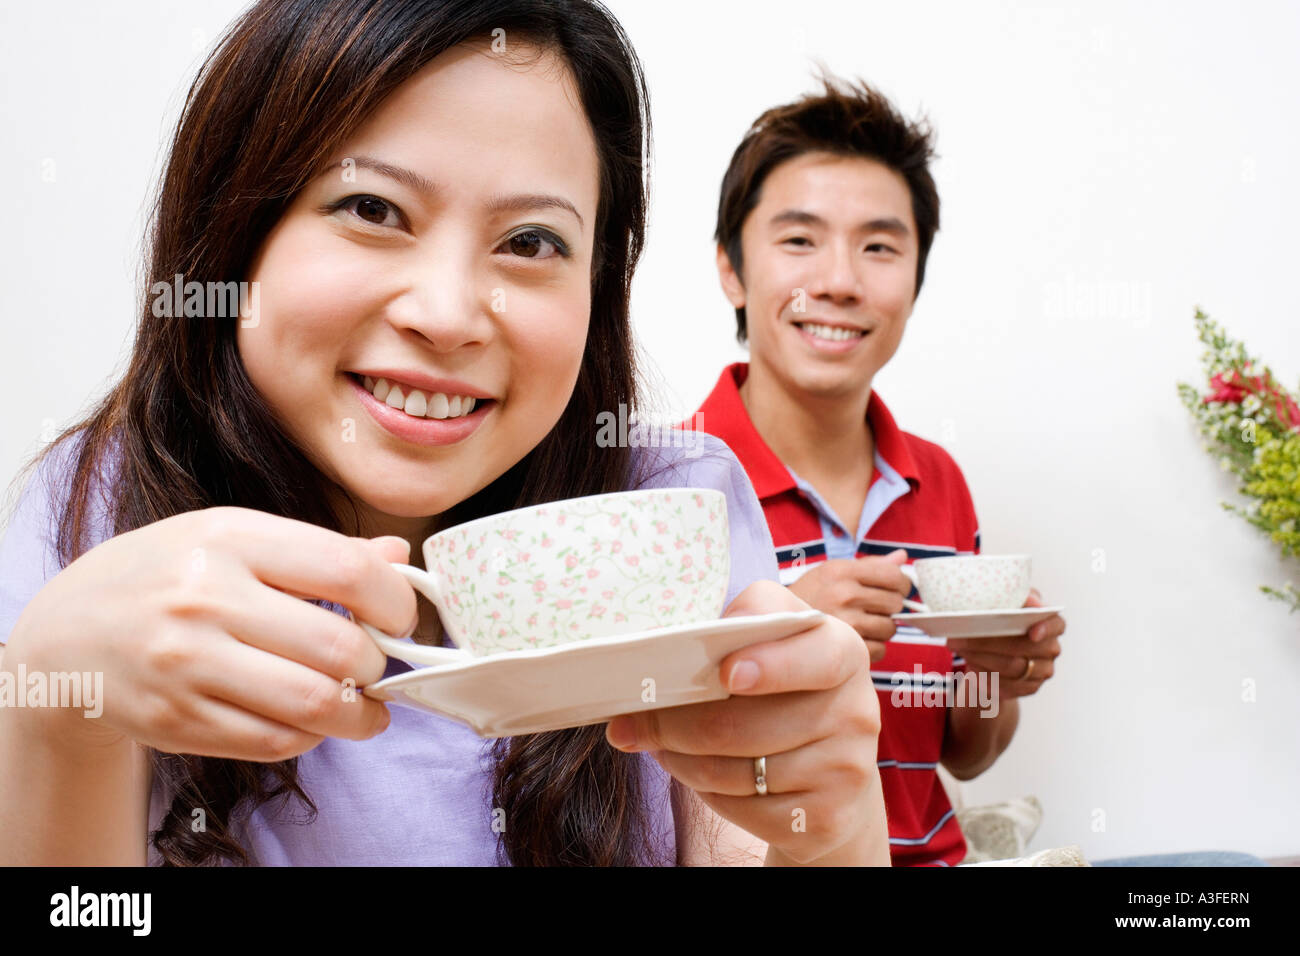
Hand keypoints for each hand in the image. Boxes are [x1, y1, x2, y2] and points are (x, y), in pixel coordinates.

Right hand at [4, 506, 416, 759]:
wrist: (69, 634)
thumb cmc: (170, 576)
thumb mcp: (234, 538)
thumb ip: (319, 549)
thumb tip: (398, 553)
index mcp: (230, 539)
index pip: (345, 569)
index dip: (395, 599)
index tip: (400, 614)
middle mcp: (206, 598)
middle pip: (338, 646)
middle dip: (379, 662)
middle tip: (378, 662)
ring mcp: (188, 664)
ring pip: (313, 704)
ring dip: (359, 712)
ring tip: (365, 703)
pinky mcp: (178, 720)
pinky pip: (275, 740)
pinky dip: (310, 735)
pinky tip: (312, 719)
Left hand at [605, 580, 886, 864]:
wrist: (835, 777)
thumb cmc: (786, 694)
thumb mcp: (777, 646)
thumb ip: (739, 630)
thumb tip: (663, 657)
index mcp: (842, 651)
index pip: (812, 655)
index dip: (769, 665)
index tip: (726, 673)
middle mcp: (855, 710)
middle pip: (742, 723)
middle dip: (672, 723)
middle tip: (631, 722)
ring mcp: (845, 769)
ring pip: (732, 769)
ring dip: (679, 758)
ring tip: (659, 745)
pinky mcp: (825, 818)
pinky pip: (742, 808)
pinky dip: (705, 792)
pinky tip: (697, 774)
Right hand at [786, 550, 910, 662]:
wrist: (773, 625)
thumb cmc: (809, 597)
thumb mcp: (832, 572)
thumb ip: (869, 565)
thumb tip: (903, 557)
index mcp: (841, 571)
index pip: (893, 576)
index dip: (901, 584)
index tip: (895, 589)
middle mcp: (843, 595)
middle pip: (895, 603)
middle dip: (890, 607)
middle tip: (873, 608)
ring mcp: (845, 623)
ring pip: (890, 628)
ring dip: (882, 628)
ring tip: (862, 624)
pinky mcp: (846, 649)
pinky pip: (880, 649)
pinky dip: (874, 647)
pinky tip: (857, 640)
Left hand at [946, 589, 1064, 698]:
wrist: (998, 649)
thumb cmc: (1005, 618)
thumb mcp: (1010, 602)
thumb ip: (1016, 597)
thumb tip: (1024, 598)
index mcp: (1052, 624)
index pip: (1056, 625)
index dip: (1045, 628)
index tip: (1031, 632)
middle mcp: (1051, 648)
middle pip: (1022, 648)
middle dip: (987, 642)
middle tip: (958, 636)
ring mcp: (1042, 671)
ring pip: (1011, 668)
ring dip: (980, 658)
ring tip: (958, 647)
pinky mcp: (1029, 687)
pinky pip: (1006, 685)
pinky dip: (985, 675)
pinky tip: (970, 666)